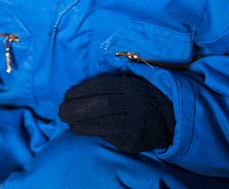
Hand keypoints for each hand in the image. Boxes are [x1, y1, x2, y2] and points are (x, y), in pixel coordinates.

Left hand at [58, 74, 174, 153]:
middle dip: (76, 108)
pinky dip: (89, 132)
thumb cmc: (135, 100)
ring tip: (68, 121)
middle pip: (102, 104)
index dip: (80, 91)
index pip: (101, 87)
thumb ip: (102, 88)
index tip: (66, 95)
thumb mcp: (124, 86)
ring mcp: (136, 124)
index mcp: (129, 87)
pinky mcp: (134, 141)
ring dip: (79, 123)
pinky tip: (78, 129)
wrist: (168, 120)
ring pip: (104, 123)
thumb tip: (70, 94)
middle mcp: (135, 104)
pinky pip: (108, 137)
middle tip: (61, 111)